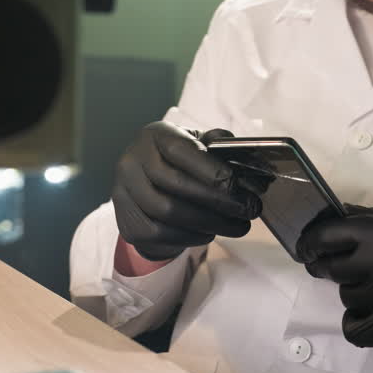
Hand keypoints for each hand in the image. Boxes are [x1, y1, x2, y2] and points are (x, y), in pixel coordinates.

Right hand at [113, 121, 261, 260]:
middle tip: (248, 209)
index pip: (179, 150)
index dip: (209, 168)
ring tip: (238, 225)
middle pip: (175, 184)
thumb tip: (247, 157)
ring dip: (210, 222)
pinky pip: (161, 234)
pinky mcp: (127, 223)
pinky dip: (191, 236)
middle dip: (218, 200)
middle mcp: (132, 161)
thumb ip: (218, 147)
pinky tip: (210, 232)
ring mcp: (124, 194)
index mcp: (154, 136)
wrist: (145, 190)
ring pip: (169, 212)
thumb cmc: (179, 164)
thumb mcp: (196, 147)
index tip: (236, 184)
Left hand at [296, 206, 372, 349]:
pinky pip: (354, 330)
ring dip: (356, 293)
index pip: (327, 236)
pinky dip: (358, 322)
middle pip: (333, 269)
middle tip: (354, 265)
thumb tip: (327, 217)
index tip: (306, 249)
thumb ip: (365, 218)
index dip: (311, 243)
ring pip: (346, 299)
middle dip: (337, 266)